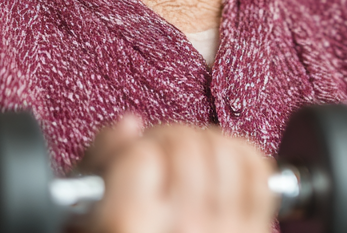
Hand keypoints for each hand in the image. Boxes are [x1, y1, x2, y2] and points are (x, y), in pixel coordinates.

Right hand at [72, 115, 274, 232]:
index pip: (141, 156)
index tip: (133, 157)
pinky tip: (218, 165)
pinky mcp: (253, 232)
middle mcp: (184, 232)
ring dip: (204, 142)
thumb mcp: (88, 214)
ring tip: (188, 159)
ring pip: (225, 150)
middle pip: (185, 146)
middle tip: (159, 153)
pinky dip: (239, 154)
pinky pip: (258, 170)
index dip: (135, 148)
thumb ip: (100, 163)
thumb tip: (130, 124)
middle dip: (168, 137)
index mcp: (131, 229)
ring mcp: (225, 232)